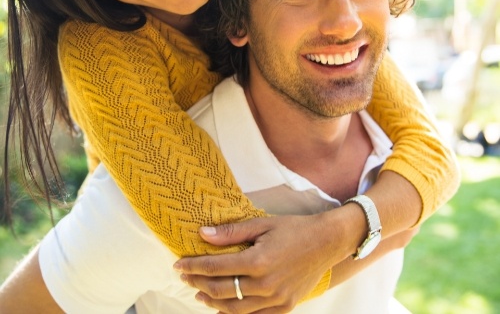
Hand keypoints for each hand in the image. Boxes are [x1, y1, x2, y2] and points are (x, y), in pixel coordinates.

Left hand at [174, 214, 337, 313]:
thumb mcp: (262, 223)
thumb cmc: (293, 229)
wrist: (326, 242)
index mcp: (259, 261)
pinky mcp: (285, 307)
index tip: (178, 264)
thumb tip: (202, 234)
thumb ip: (231, 232)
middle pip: (222, 290)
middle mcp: (266, 284)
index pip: (216, 267)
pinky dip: (235, 313)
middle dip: (199, 283)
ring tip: (200, 293)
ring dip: (213, 302)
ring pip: (235, 309)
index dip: (194, 266)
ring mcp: (276, 299)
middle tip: (185, 277)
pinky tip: (225, 307)